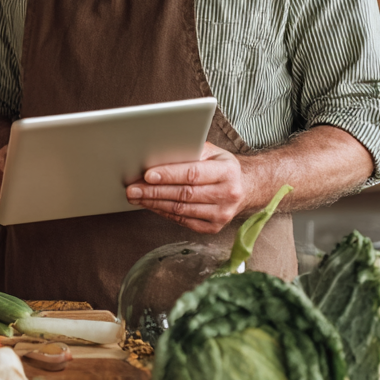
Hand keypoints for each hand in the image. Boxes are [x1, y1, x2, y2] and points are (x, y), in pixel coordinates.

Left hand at [125, 142, 246, 233]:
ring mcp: (222, 214)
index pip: (193, 174)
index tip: (147, 174)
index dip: (169, 175)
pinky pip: (183, 221)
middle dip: (154, 191)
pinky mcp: (213, 227)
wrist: (246, 187)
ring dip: (154, 203)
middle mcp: (227, 195)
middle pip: (184, 194)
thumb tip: (159, 153)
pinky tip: (151, 205)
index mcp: (227, 172)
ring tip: (136, 196)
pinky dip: (164, 212)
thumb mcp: (212, 152)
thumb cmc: (222, 166)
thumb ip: (190, 151)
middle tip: (133, 188)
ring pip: (181, 210)